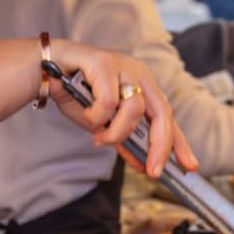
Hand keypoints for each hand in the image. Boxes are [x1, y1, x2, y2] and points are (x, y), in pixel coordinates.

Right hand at [48, 42, 199, 177]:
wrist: (43, 70)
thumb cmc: (74, 94)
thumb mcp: (103, 124)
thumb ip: (123, 139)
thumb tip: (144, 165)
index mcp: (142, 86)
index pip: (167, 117)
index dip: (179, 143)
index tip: (189, 165)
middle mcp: (138, 73)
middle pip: (162, 112)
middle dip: (160, 146)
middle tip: (154, 171)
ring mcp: (124, 66)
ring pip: (134, 110)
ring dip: (116, 133)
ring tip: (99, 138)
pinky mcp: (104, 62)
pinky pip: (108, 102)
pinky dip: (96, 117)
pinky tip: (86, 115)